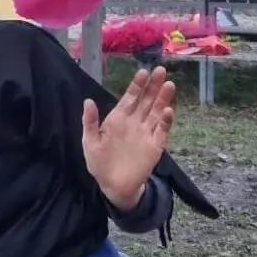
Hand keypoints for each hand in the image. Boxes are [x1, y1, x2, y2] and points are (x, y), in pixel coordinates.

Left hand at [82, 66, 176, 210]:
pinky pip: (162, 131)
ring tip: (169, 85)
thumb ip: (90, 122)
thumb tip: (87, 101)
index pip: (130, 98)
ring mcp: (146, 133)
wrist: (114, 186)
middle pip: (146, 101)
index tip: (143, 72)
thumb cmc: (100, 163)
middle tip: (160, 70)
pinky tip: (168, 112)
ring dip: (163, 99)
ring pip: (156, 112)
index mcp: (119, 119)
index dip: (137, 86)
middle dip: (153, 86)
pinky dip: (166, 122)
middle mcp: (135, 123)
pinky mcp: (155, 146)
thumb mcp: (90, 143)